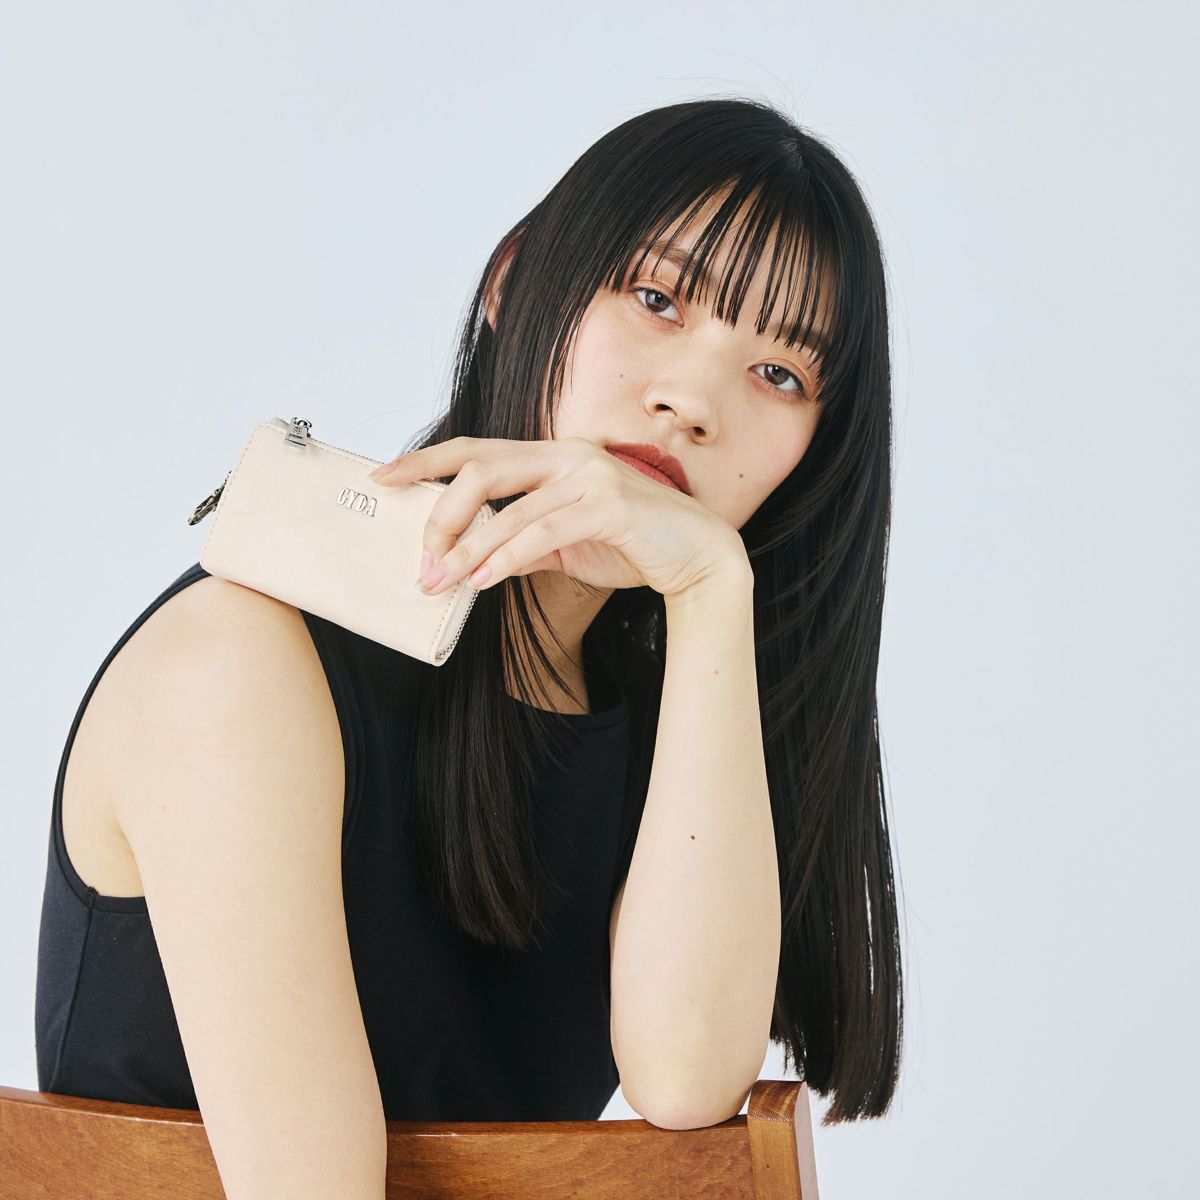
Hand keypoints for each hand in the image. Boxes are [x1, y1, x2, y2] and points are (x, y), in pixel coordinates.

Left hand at [367, 435, 749, 598]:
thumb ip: (521, 542)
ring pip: (509, 506)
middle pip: (481, 467)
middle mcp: (567, 455)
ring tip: (443, 582)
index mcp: (552, 456)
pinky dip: (507, 557)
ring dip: (468, 549)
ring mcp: (590, 475)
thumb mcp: (564, 543)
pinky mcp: (609, 505)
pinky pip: (544, 531)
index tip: (383, 479)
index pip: (476, 450)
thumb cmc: (632, 545)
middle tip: (423, 558)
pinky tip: (485, 580)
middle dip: (441, 513)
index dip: (425, 461)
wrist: (697, 558)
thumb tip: (470, 561)